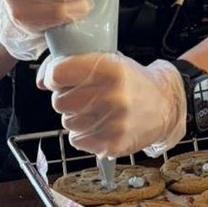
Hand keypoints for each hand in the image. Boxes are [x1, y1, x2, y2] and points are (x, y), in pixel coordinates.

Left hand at [37, 53, 186, 156]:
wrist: (166, 105)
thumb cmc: (133, 81)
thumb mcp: (111, 61)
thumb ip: (76, 66)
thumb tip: (41, 81)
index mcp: (110, 68)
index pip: (58, 74)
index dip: (55, 76)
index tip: (61, 79)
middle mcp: (111, 95)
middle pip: (59, 102)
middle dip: (67, 99)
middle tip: (84, 96)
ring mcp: (112, 122)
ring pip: (67, 123)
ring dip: (76, 117)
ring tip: (97, 111)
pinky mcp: (112, 144)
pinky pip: (77, 140)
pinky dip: (85, 134)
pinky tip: (102, 125)